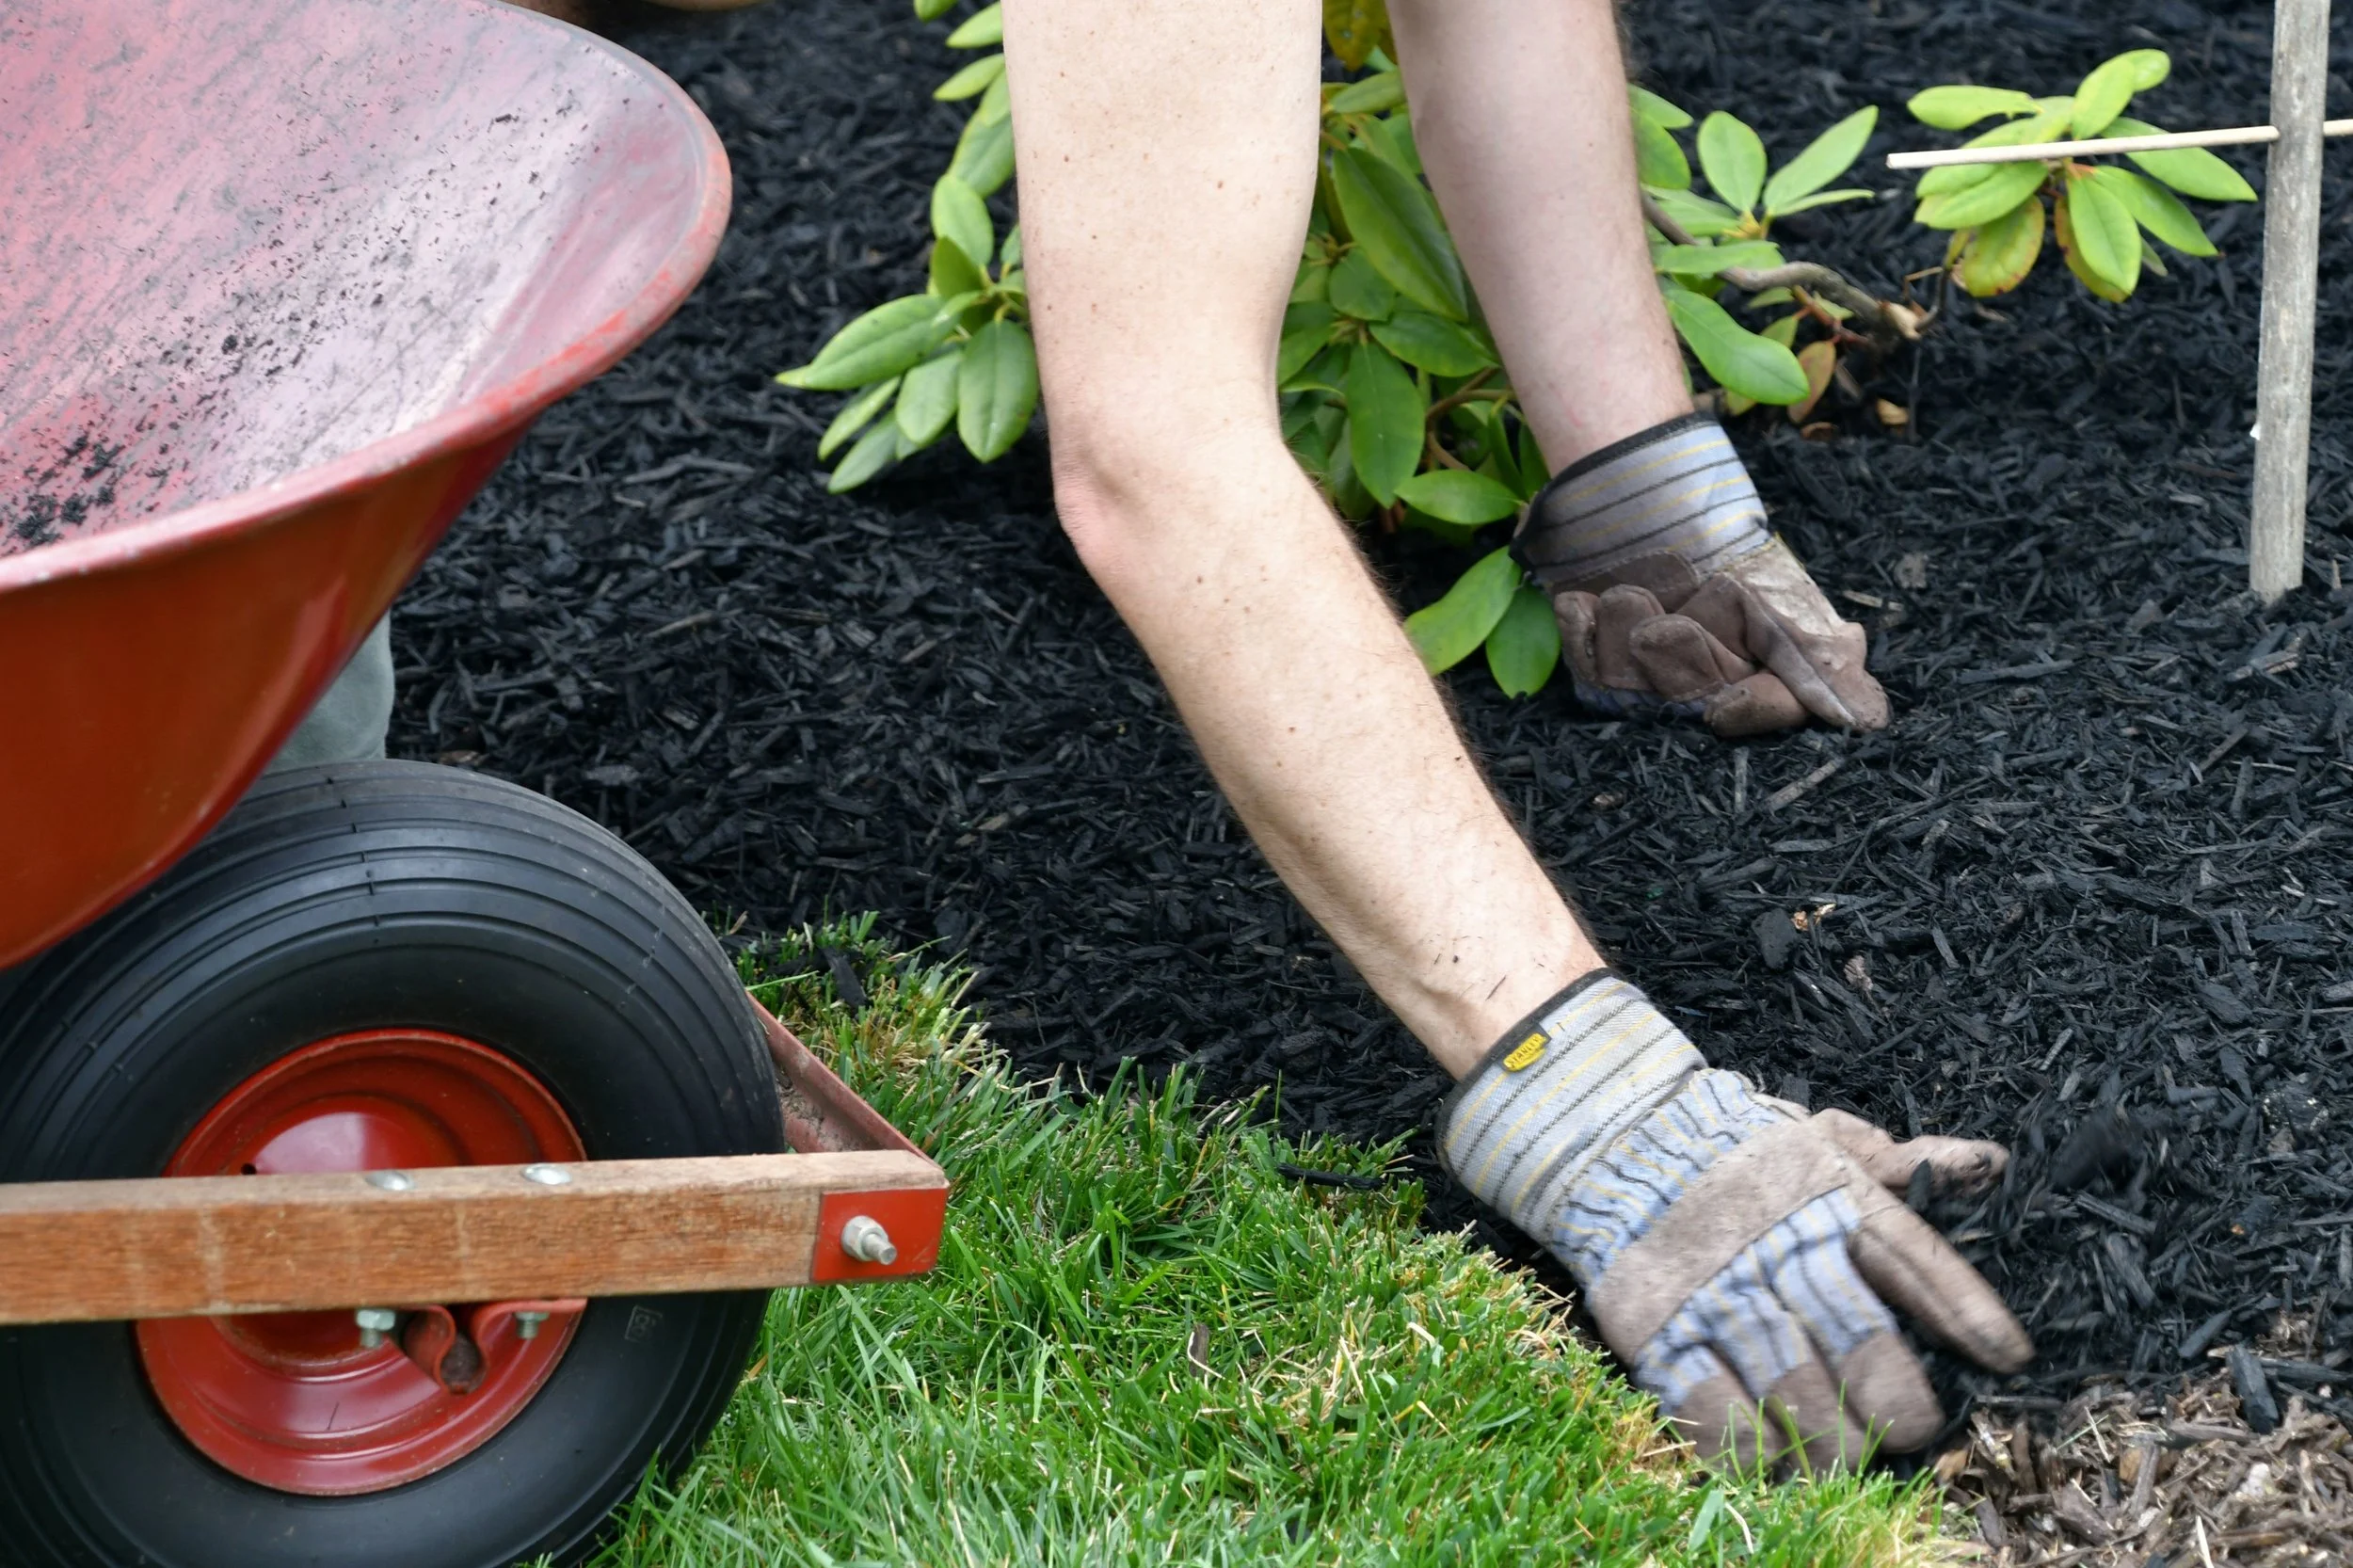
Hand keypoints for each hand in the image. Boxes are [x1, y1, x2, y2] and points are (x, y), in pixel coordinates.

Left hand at [1548, 538, 1890, 737]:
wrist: (1646, 497)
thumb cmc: (1723, 548)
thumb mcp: (1779, 595)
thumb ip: (1818, 656)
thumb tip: (1868, 719)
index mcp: (1762, 672)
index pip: (1771, 712)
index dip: (1752, 711)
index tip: (1725, 707)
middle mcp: (1707, 685)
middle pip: (1695, 701)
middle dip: (1680, 660)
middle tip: (1666, 623)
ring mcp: (1650, 680)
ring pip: (1635, 690)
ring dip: (1627, 636)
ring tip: (1626, 594)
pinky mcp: (1599, 663)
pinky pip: (1587, 670)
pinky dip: (1584, 631)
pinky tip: (1583, 602)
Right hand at [1564, 1074, 2029, 1469]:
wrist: (1613, 1137)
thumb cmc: (1737, 1150)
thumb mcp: (1820, 1138)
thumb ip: (1900, 1161)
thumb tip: (1992, 1161)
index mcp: (1829, 1196)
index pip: (1914, 1257)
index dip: (1966, 1311)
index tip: (2007, 1358)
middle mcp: (1778, 1245)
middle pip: (1857, 1338)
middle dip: (1894, 1400)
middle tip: (1906, 1428)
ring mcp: (1714, 1291)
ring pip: (1791, 1388)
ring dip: (1829, 1441)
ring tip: (1844, 1459)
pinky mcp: (1656, 1329)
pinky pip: (1711, 1410)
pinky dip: (1749, 1448)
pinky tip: (1771, 1459)